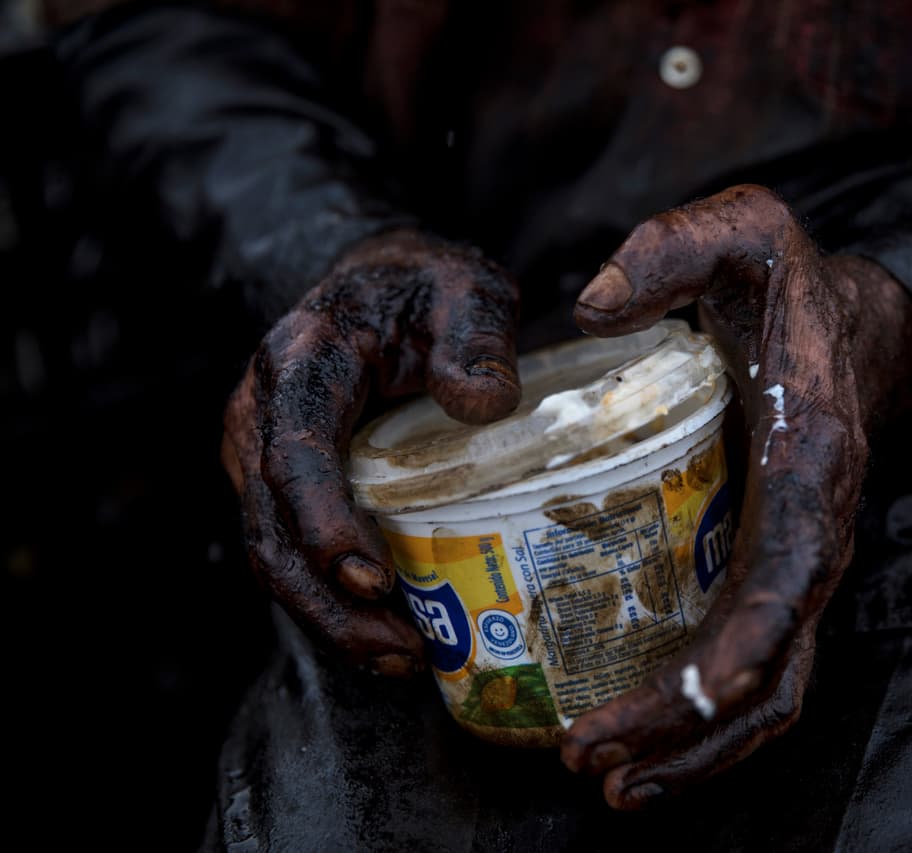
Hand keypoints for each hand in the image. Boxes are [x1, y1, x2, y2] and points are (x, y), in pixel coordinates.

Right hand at [220, 229, 520, 676]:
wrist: (374, 280)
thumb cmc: (421, 286)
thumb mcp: (464, 288)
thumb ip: (475, 336)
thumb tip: (484, 402)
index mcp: (299, 363)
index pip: (295, 456)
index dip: (325, 524)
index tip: (372, 580)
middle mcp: (260, 414)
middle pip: (272, 528)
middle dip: (329, 603)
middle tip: (402, 651)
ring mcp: (259, 453)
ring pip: (273, 552)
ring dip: (329, 617)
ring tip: (401, 660)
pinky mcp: (278, 482)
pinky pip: (290, 549)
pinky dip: (330, 600)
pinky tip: (385, 634)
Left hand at [560, 185, 911, 807]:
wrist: (851, 324)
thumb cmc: (789, 285)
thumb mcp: (743, 231)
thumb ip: (672, 248)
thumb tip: (586, 307)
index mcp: (814, 465)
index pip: (789, 584)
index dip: (739, 656)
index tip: (669, 700)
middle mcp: (816, 536)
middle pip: (772, 671)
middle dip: (688, 732)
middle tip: (591, 768)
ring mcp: (798, 565)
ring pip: (769, 693)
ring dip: (694, 751)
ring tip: (607, 782)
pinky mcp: (770, 572)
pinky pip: (750, 666)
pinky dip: (699, 719)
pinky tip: (634, 736)